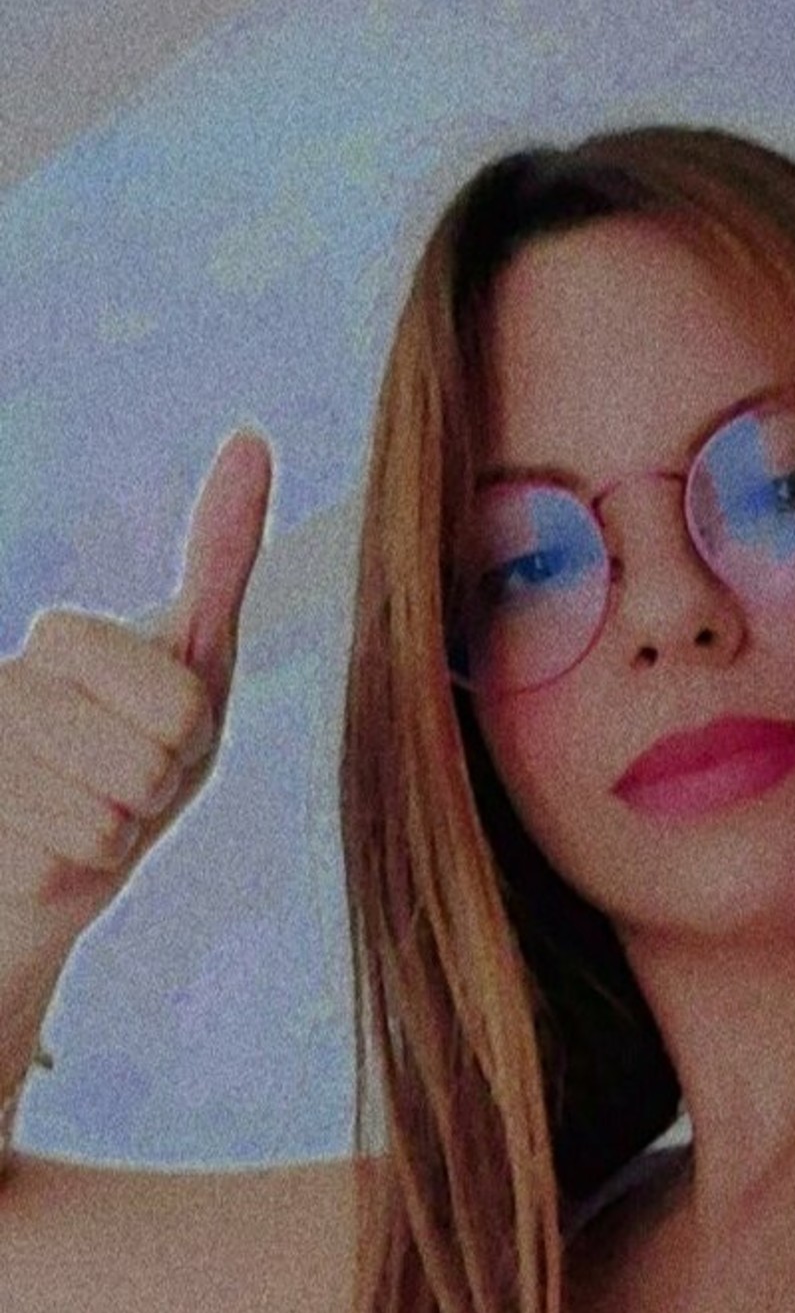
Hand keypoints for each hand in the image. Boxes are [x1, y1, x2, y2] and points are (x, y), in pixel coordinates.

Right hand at [0, 431, 272, 968]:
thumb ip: (220, 560)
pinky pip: (77, 859)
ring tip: (85, 816)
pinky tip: (48, 853)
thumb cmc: (128, 768)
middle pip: (156, 756)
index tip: (155, 738)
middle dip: (156, 789)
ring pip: (113, 815)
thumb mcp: (191, 667)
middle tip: (121, 786)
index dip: (188, 739)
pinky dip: (79, 871)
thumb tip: (253, 440)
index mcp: (65, 637)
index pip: (184, 703)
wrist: (48, 872)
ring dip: (116, 833)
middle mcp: (8, 681)